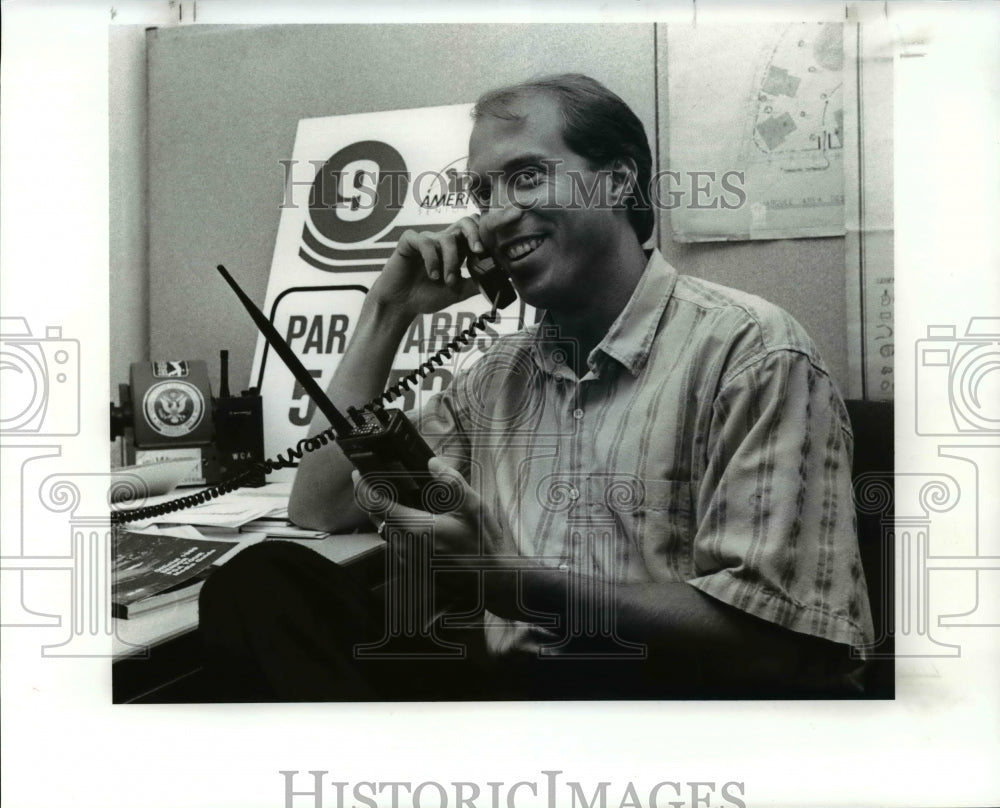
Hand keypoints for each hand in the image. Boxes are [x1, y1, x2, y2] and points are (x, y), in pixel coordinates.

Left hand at [352, 457, 516, 569]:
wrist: (492, 582)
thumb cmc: (483, 545)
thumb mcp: (474, 507)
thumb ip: (452, 482)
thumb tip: (432, 464)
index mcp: (414, 528)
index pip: (375, 505)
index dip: (362, 486)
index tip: (358, 473)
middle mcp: (403, 546)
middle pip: (375, 518)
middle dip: (372, 498)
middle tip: (376, 480)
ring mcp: (406, 560)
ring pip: (383, 532)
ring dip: (384, 515)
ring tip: (395, 498)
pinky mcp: (412, 569)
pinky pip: (394, 544)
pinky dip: (395, 529)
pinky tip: (412, 521)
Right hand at [368, 216, 485, 316]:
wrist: (401, 304)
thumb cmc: (427, 295)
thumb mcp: (458, 292)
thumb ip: (476, 283)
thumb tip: (501, 277)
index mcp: (458, 250)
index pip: (476, 232)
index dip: (486, 235)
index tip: (495, 249)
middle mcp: (443, 240)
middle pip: (466, 222)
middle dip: (475, 234)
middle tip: (478, 252)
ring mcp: (427, 239)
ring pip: (447, 239)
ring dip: (451, 262)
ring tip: (447, 281)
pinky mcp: (409, 241)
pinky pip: (425, 242)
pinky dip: (432, 260)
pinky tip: (432, 275)